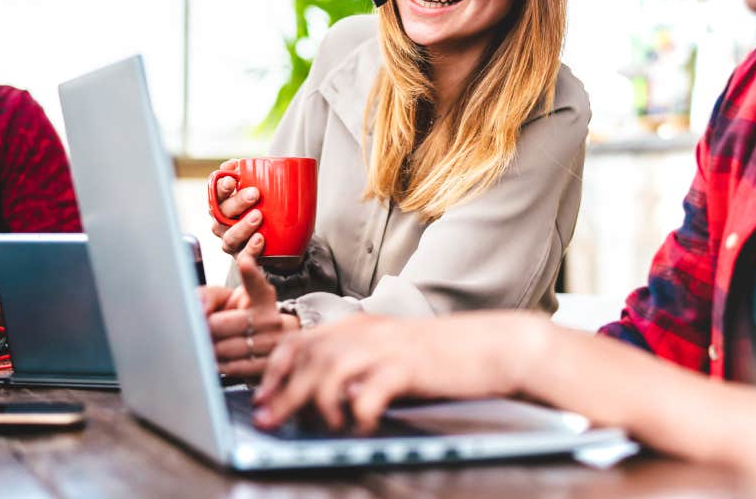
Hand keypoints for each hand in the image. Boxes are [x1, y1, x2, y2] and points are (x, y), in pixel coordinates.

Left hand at [206, 249, 300, 378]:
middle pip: (225, 323)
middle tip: (199, 328)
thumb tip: (198, 310)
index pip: (256, 282)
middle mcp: (271, 318)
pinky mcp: (268, 366)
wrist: (265, 345)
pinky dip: (218, 365)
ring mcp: (273, 343)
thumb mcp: (226, 300)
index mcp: (263, 296)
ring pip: (227, 348)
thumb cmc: (240, 319)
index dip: (249, 272)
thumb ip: (207, 297)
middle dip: (206, 328)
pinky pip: (234, 367)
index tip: (244, 261)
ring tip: (208, 344)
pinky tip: (216, 359)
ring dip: (209, 348)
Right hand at [209, 159, 265, 256]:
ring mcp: (231, 242)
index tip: (232, 180)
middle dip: (236, 202)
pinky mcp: (243, 258)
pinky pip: (243, 258)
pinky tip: (260, 240)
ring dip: (242, 226)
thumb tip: (234, 163)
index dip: (220, 187)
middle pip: (221, 214)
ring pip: (229, 237)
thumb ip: (249, 175)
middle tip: (255, 194)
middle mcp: (222, 224)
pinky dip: (250, 250)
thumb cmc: (265, 210)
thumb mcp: (260, 191)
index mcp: (223, 204)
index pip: (215, 193)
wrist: (280, 243)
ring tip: (258, 216)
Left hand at [252, 311, 547, 433]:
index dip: (275, 371)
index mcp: (358, 326)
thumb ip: (357, 366)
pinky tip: (363, 428)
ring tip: (320, 428)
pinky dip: (358, 416)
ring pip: (329, 372)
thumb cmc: (443, 356)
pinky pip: (368, 394)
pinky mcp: (408, 367)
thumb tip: (319, 398)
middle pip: (307, 358)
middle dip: (281, 393)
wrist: (494, 346)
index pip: (300, 341)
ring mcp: (387, 348)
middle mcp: (366, 332)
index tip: (262, 398)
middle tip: (267, 422)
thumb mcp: (391, 353)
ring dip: (316, 405)